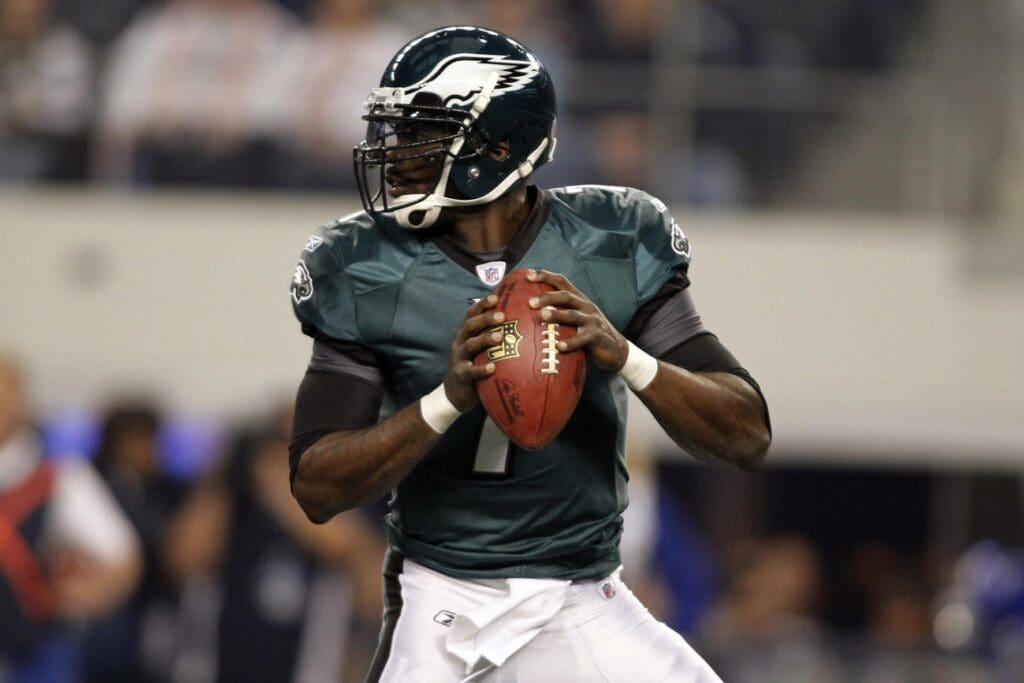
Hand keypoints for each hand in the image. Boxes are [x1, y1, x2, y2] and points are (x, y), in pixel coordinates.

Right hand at [444, 294, 502, 410]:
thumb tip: (517, 321)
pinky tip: (493, 367)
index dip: (482, 305)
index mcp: (465, 334)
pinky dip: (482, 369)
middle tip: (502, 315)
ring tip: (500, 337)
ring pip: (470, 346)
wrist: (455, 393)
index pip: (471, 314)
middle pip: (470, 326)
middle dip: (485, 319)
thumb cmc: (474, 365)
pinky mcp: (461, 375)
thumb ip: (491, 335)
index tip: (496, 297)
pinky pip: (471, 371)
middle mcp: (460, 343)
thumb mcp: (479, 349)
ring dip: (484, 340)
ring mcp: (459, 359)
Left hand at [527, 270, 628, 372]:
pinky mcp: (597, 336)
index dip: (545, 276)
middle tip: (530, 302)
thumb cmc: (589, 334)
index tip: (528, 276)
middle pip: (565, 296)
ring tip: (542, 316)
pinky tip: (559, 347)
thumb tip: (530, 315)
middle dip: (547, 297)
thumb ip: (559, 314)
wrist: (617, 349)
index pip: (562, 281)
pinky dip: (570, 343)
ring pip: (572, 315)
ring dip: (556, 315)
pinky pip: (582, 339)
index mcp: (578, 299)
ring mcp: (592, 321)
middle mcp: (585, 306)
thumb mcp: (576, 320)